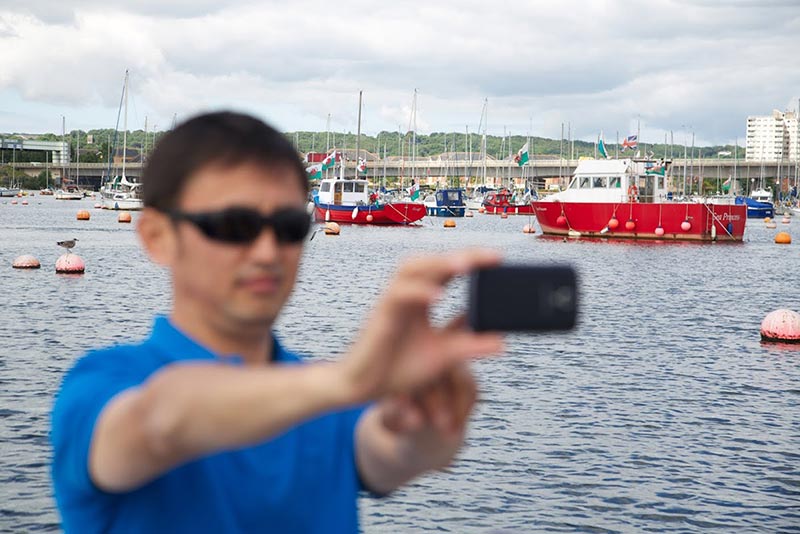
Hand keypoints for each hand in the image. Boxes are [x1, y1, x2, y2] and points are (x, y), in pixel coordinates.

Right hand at [338, 249, 503, 403]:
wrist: (361, 388)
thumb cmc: (396, 369)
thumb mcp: (443, 356)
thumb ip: (469, 345)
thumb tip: (501, 340)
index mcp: (421, 299)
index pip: (447, 270)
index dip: (470, 260)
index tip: (498, 259)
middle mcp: (406, 295)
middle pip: (431, 261)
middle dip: (459, 255)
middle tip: (489, 257)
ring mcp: (391, 302)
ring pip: (411, 268)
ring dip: (438, 264)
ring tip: (465, 265)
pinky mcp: (380, 316)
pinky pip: (397, 294)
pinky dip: (418, 292)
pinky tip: (438, 296)